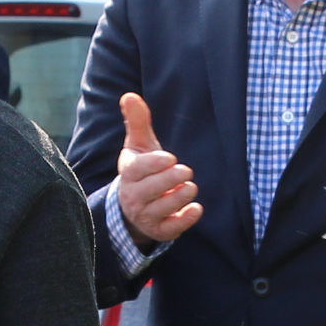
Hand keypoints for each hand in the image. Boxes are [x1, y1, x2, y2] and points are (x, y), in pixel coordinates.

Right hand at [114, 92, 202, 247]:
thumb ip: (137, 121)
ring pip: (160, 210)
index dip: (153, 164)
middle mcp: (133, 197)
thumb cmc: (142, 169)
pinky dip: (184, 220)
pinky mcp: (160, 230)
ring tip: (191, 187)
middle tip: (186, 171)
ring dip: (179, 198)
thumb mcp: (139, 145)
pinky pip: (170, 229)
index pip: (136, 170)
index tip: (170, 158)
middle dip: (169, 181)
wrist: (136, 205)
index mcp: (128, 174)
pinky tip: (197, 209)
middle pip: (148, 191)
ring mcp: (146, 215)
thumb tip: (129, 95)